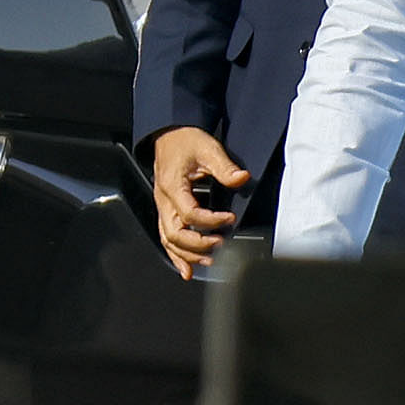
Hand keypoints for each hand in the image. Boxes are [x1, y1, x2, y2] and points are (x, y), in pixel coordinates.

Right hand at [152, 127, 248, 278]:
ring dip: (188, 254)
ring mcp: (162, 207)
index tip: (230, 218)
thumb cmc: (184, 141)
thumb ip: (224, 166)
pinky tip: (187, 269)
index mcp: (172, 186)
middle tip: (220, 245)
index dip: (211, 220)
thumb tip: (241, 178)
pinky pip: (166, 237)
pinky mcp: (166, 210)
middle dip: (198, 244)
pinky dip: (176, 256)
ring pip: (169, 240)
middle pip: (175, 233)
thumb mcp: (207, 148)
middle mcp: (164, 200)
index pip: (190, 214)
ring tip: (209, 261)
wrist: (169, 135)